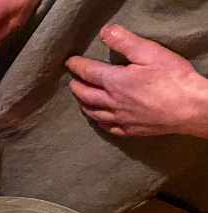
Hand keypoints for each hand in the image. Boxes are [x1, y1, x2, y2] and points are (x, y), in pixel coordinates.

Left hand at [67, 24, 207, 137]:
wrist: (191, 108)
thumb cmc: (173, 79)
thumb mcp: (149, 52)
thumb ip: (124, 41)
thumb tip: (104, 32)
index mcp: (115, 82)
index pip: (88, 72)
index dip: (77, 66)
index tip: (70, 62)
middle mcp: (113, 102)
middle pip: (86, 95)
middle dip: (76, 87)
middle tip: (73, 82)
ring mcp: (121, 118)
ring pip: (94, 113)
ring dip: (84, 105)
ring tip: (80, 100)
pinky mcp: (132, 129)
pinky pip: (109, 128)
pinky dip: (100, 123)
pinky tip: (100, 121)